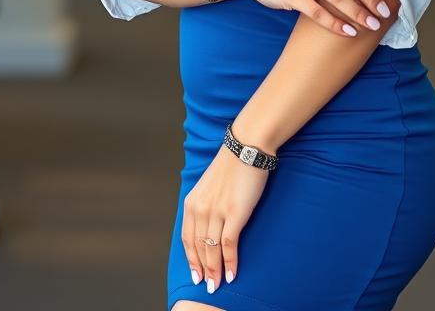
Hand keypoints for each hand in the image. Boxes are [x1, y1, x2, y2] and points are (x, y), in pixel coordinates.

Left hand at [182, 143, 268, 292]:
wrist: (246, 147)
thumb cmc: (232, 165)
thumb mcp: (210, 185)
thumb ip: (207, 204)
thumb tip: (209, 225)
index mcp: (192, 202)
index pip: (188, 238)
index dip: (191, 259)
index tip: (195, 274)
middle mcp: (200, 208)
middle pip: (199, 248)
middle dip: (202, 269)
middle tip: (208, 286)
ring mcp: (216, 211)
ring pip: (211, 251)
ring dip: (215, 271)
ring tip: (218, 285)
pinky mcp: (234, 213)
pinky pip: (228, 245)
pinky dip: (230, 262)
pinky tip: (232, 274)